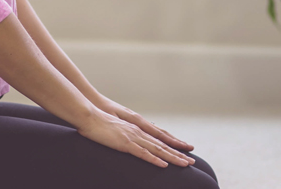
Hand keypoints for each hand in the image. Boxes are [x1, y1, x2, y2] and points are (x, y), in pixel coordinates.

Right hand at [76, 107, 196, 167]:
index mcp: (137, 127)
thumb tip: (131, 138)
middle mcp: (139, 131)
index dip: (172, 145)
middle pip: (163, 144)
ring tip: (185, 164)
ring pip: (157, 150)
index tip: (184, 150)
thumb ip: (125, 131)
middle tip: (192, 162)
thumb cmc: (98, 120)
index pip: (159, 138)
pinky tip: (164, 165)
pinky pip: (143, 153)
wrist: (88, 114)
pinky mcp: (125, 143)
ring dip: (172, 158)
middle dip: (178, 153)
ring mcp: (133, 136)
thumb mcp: (115, 126)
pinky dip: (154, 160)